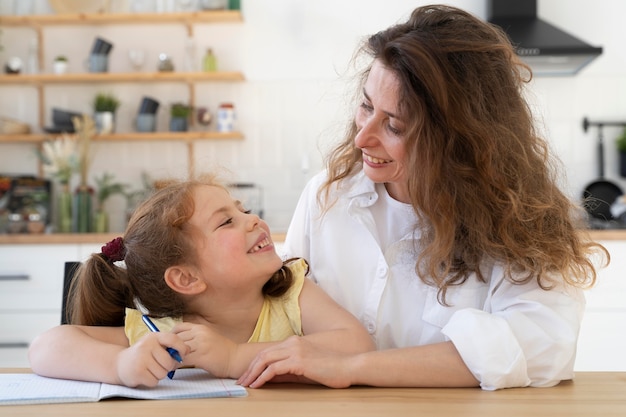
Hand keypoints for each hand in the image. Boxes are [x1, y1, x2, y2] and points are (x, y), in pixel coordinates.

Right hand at [115, 332, 186, 386]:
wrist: (120, 363)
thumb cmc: (143, 354)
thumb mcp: (154, 345)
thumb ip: (169, 346)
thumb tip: (187, 352)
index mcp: (154, 337)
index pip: (173, 339)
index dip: (182, 347)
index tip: (183, 354)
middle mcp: (147, 346)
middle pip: (169, 362)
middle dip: (168, 367)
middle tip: (159, 365)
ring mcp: (141, 359)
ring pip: (163, 373)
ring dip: (159, 375)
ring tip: (150, 369)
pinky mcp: (138, 372)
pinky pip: (155, 381)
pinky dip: (152, 381)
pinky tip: (145, 375)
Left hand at [171, 322, 237, 377]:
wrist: (235, 358)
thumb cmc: (222, 350)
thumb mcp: (208, 338)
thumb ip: (194, 338)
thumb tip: (176, 344)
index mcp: (201, 327)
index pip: (179, 327)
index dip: (170, 336)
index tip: (167, 345)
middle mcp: (200, 333)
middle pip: (176, 338)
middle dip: (167, 347)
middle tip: (162, 356)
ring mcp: (201, 343)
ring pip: (178, 348)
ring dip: (170, 357)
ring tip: (166, 364)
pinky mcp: (202, 356)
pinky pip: (183, 360)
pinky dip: (175, 365)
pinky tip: (173, 369)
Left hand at [237, 336, 355, 387]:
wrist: (349, 366)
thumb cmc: (331, 369)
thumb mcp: (306, 369)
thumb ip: (289, 370)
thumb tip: (271, 378)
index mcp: (294, 342)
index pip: (268, 352)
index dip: (255, 364)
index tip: (247, 375)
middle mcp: (292, 343)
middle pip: (263, 354)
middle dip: (249, 369)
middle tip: (240, 381)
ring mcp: (295, 350)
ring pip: (265, 360)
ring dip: (252, 373)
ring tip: (245, 384)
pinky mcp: (299, 360)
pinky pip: (274, 369)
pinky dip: (263, 377)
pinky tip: (257, 385)